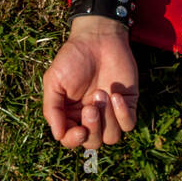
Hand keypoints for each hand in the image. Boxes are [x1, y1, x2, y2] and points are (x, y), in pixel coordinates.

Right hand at [42, 14, 138, 149]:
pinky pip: (129, 125)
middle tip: (91, 106)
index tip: (79, 129)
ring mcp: (110, 113)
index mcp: (70, 114)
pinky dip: (122, 115)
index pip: (71, 140)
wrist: (97, 37)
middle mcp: (91, 117)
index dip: (74, 140)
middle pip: (93, 143)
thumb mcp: (54, 81)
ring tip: (102, 92)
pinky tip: (116, 95)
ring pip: (111, 137)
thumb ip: (52, 109)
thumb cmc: (72, 57)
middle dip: (93, 128)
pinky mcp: (127, 104)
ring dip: (107, 120)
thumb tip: (58, 135)